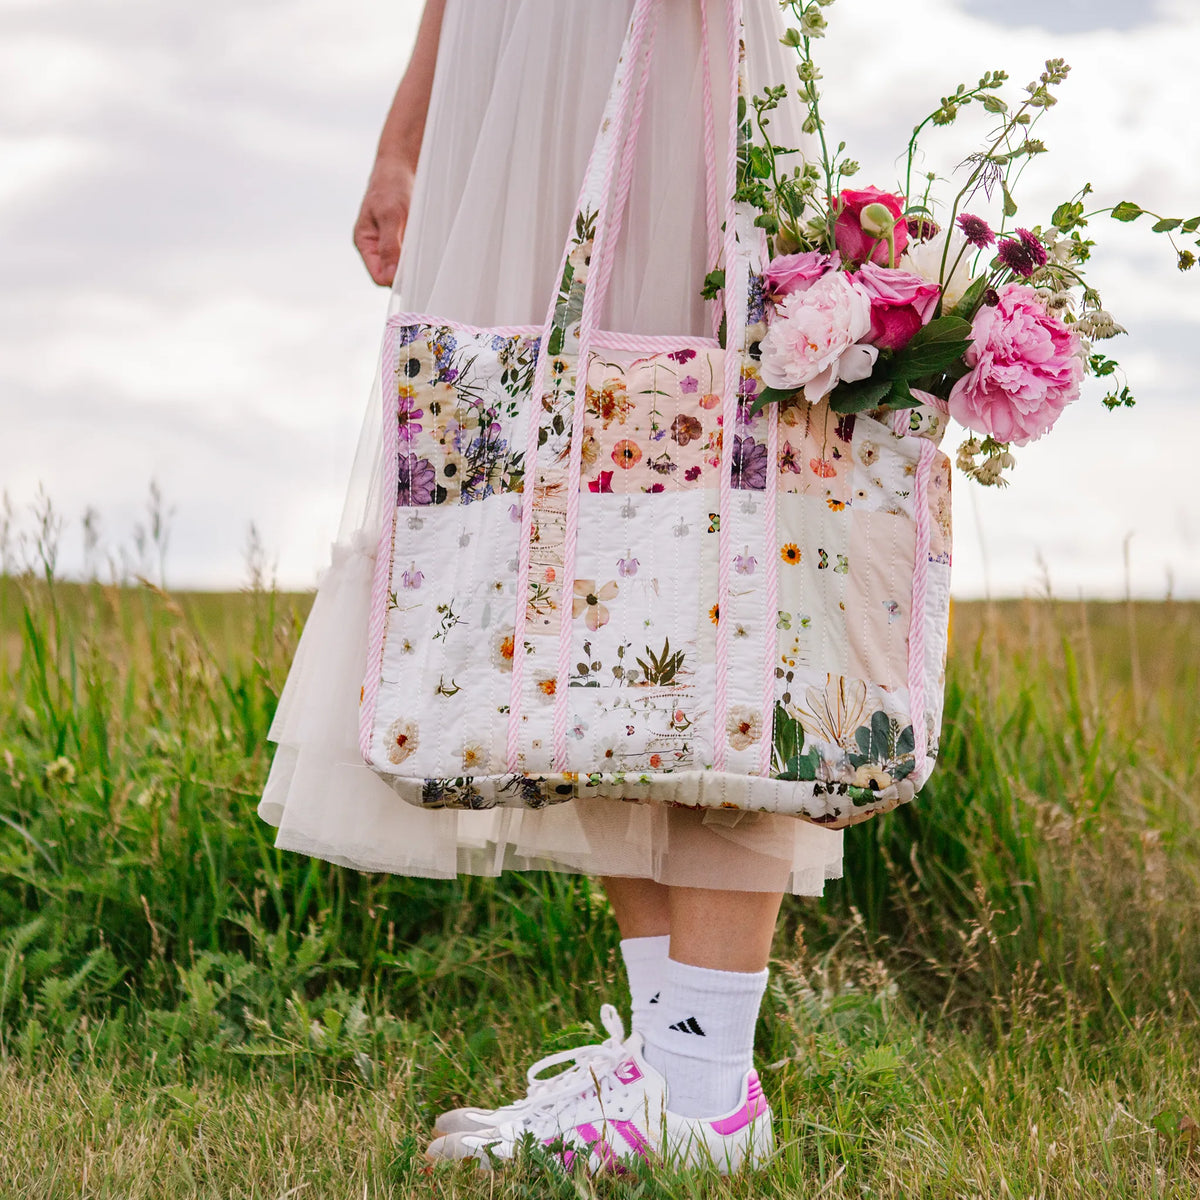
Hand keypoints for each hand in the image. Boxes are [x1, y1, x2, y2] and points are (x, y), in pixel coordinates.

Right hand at [353, 155, 415, 286]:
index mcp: (365, 243)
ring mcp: (391, 245)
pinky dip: (422, 255)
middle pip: (392, 276)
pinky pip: (413, 257)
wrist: (401, 166)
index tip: (413, 275)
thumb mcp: (391, 215)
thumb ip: (390, 246)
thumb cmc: (392, 186)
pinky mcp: (405, 241)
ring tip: (428, 252)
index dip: (394, 281)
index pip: (378, 276)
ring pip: (404, 268)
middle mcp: (376, 248)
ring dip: (417, 264)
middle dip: (407, 274)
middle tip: (425, 264)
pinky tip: (430, 247)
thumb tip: (389, 278)